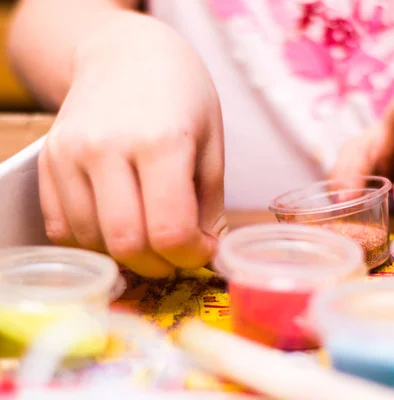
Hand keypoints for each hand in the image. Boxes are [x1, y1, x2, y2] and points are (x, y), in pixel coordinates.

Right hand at [38, 19, 226, 277]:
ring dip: (124, 255)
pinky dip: (92, 241)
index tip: (201, 250)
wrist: (126, 55)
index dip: (190, 256)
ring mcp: (70, 154)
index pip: (170, 230)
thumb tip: (204, 251)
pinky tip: (117, 226)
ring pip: (91, 241)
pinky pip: (60, 228)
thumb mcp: (211, 143)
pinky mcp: (46, 161)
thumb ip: (209, 203)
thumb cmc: (180, 96)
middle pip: (126, 243)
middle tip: (176, 256)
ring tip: (149, 236)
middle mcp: (108, 148)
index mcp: (161, 143)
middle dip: (158, 265)